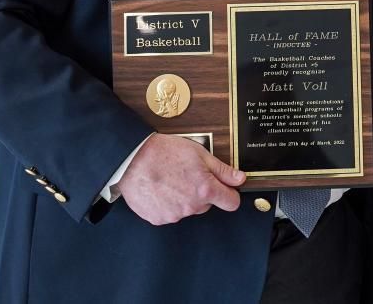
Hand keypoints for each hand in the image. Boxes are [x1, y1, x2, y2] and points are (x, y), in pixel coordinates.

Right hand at [118, 134, 245, 224]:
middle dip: (202, 192)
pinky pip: (170, 213)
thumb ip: (222, 170)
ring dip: (183, 198)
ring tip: (170, 180)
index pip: (231, 203)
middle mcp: (191, 206)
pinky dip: (167, 204)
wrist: (132, 160)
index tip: (225, 189)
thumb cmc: (164, 152)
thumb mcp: (199, 153)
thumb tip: (240, 179)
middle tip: (187, 175)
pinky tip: (160, 189)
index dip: (230, 194)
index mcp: (205, 189)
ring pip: (187, 209)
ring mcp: (174, 215)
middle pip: (207, 204)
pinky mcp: (158, 219)